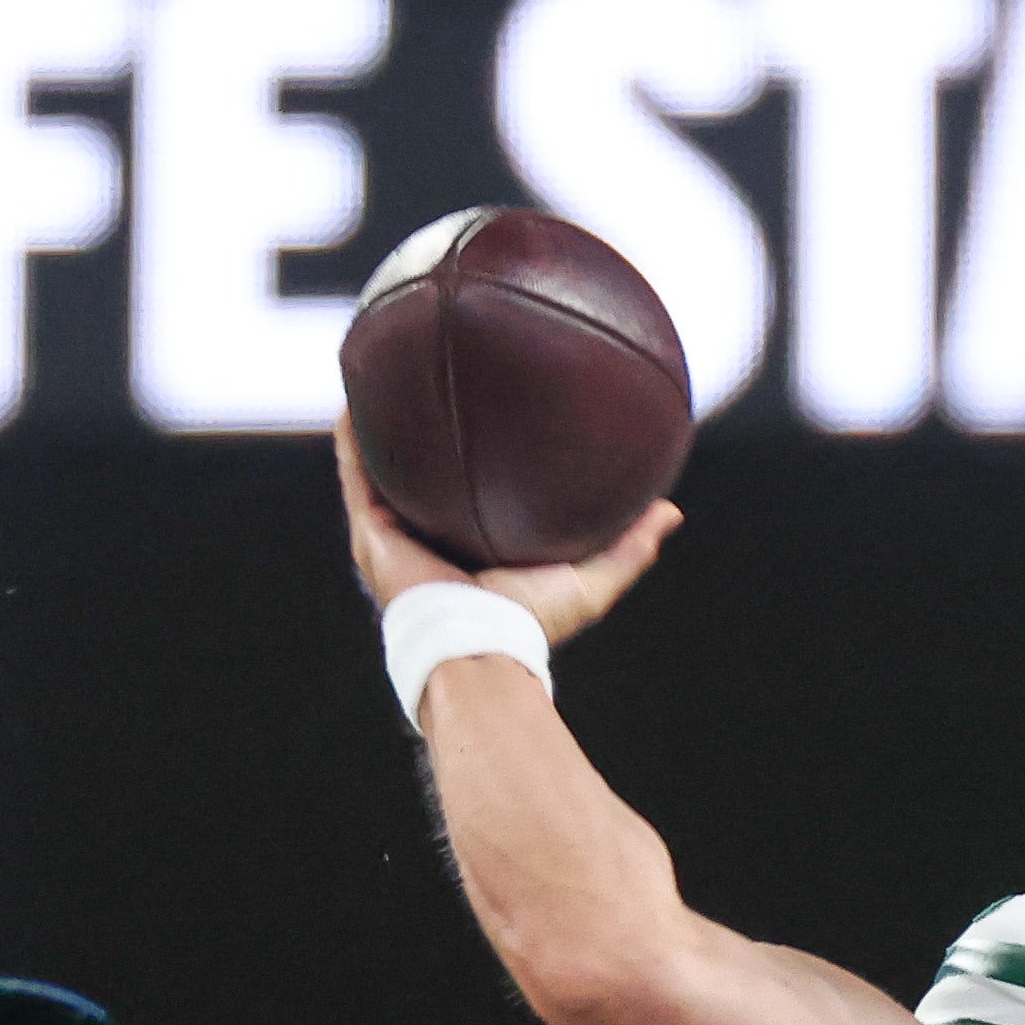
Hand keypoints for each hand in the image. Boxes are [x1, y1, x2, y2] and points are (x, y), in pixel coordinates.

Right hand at [335, 418, 679, 651]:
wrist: (478, 645)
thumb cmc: (530, 623)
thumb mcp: (591, 581)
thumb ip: (630, 547)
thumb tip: (671, 511)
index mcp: (475, 551)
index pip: (474, 498)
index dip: (479, 464)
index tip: (494, 422)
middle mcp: (431, 541)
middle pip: (425, 480)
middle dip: (426, 439)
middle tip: (437, 387)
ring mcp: (396, 537)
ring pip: (383, 471)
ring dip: (383, 429)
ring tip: (386, 379)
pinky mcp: (371, 533)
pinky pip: (357, 476)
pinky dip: (353, 440)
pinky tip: (355, 399)